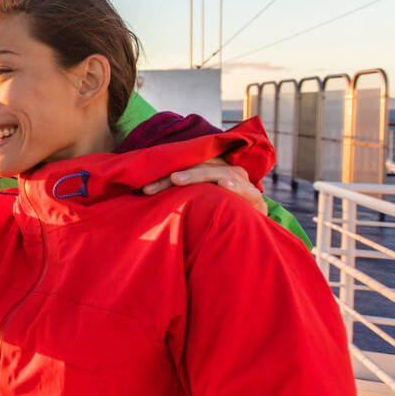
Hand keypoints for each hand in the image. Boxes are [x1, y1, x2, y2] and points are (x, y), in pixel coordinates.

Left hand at [141, 157, 266, 215]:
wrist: (250, 230)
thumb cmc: (216, 215)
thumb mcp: (195, 202)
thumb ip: (176, 195)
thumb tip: (141, 194)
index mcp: (211, 168)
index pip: (184, 165)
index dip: (162, 174)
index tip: (140, 187)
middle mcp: (226, 171)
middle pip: (195, 167)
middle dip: (169, 177)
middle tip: (148, 188)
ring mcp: (241, 182)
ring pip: (216, 173)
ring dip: (196, 175)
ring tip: (176, 179)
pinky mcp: (254, 197)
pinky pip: (245, 189)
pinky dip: (234, 185)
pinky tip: (223, 183)